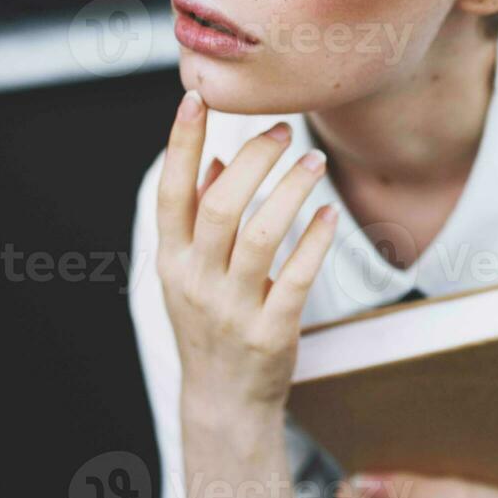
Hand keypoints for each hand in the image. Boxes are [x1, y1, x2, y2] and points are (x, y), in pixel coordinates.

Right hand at [156, 90, 337, 415]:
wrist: (224, 400)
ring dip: (291, 190)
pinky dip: (313, 242)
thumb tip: (211, 161)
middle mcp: (196, 281)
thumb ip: (196, 218)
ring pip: (261, 235)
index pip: (170, 191)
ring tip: (315, 160)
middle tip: (283, 129)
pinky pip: (296, 278)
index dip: (180, 143)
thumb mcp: (189, 272)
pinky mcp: (270, 332)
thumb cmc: (208, 323)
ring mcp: (232, 309)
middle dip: (253, 159)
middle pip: (221, 206)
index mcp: (171, 260)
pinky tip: (328, 214)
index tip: (195, 97)